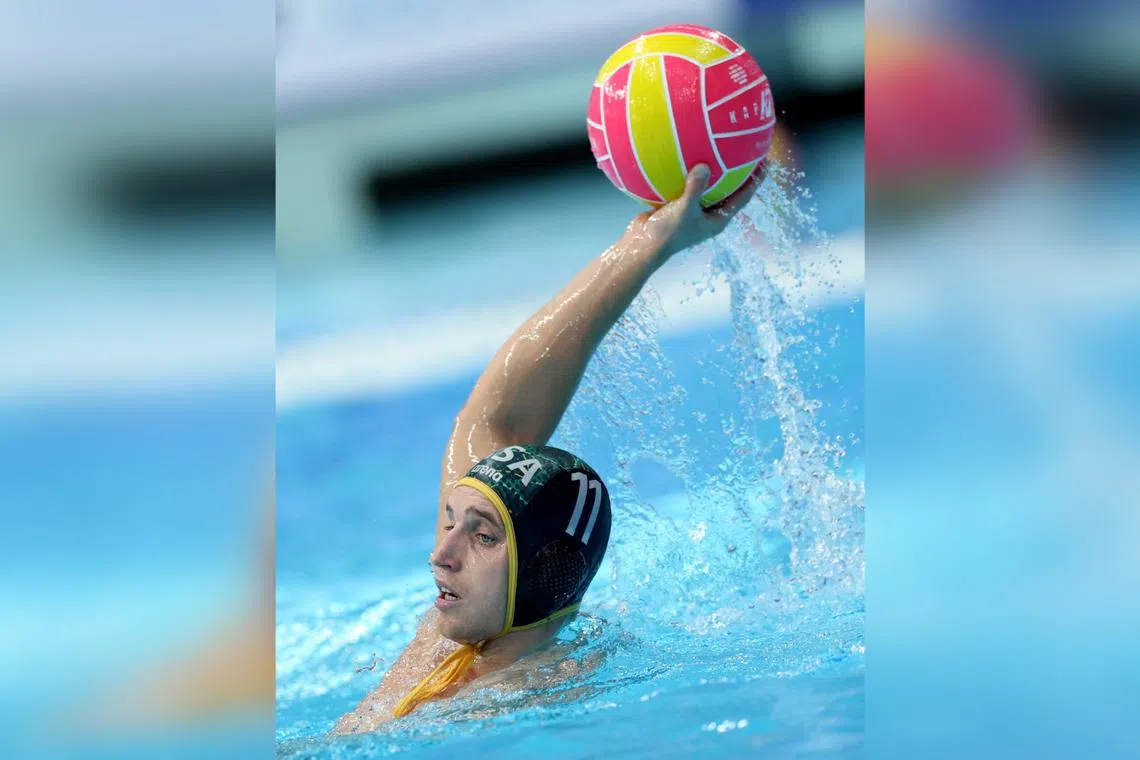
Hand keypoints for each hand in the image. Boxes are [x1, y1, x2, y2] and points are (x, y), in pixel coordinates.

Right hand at [627, 162, 764, 260]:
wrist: (641, 245)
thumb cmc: (666, 233)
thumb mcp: (683, 210)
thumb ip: (695, 188)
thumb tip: (704, 166)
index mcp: (716, 220)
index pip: (742, 197)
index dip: (755, 180)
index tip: (765, 161)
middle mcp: (707, 215)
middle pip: (728, 190)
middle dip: (737, 172)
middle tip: (746, 149)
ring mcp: (692, 211)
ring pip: (706, 187)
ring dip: (712, 170)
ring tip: (716, 146)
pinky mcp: (676, 205)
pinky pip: (685, 185)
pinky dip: (686, 172)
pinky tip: (685, 153)